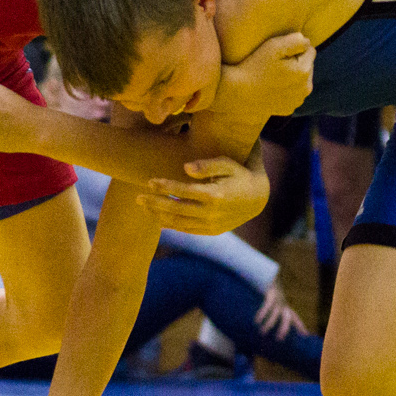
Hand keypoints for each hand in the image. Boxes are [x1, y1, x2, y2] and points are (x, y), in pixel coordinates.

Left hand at [136, 153, 267, 234]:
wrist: (258, 198)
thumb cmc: (239, 174)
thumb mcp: (228, 164)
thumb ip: (207, 165)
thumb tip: (185, 167)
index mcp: (215, 195)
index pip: (183, 191)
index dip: (165, 186)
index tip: (150, 182)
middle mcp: (212, 213)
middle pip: (176, 209)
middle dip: (155, 204)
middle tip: (137, 198)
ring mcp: (212, 225)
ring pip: (179, 223)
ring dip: (159, 215)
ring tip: (144, 207)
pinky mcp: (212, 231)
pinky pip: (187, 230)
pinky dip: (172, 225)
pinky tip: (159, 219)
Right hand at [217, 32, 314, 116]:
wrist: (238, 94)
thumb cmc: (254, 66)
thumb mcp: (273, 46)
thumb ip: (296, 40)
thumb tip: (307, 41)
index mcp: (304, 71)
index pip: (310, 50)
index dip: (295, 48)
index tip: (279, 53)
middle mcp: (306, 88)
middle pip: (307, 65)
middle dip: (296, 62)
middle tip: (275, 64)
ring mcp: (298, 100)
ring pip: (301, 80)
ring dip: (293, 75)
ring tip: (273, 75)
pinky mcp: (289, 109)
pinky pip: (293, 93)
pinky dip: (286, 89)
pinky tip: (272, 87)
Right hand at [253, 282, 307, 339]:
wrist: (268, 273)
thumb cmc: (268, 291)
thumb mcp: (274, 302)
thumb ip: (273, 311)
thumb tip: (265, 326)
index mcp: (285, 306)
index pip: (295, 317)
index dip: (300, 326)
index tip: (305, 335)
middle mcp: (283, 303)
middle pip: (288, 317)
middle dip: (285, 328)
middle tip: (279, 339)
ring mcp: (278, 299)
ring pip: (276, 314)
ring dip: (269, 323)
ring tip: (262, 332)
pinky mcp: (271, 294)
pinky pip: (267, 306)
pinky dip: (262, 313)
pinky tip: (257, 320)